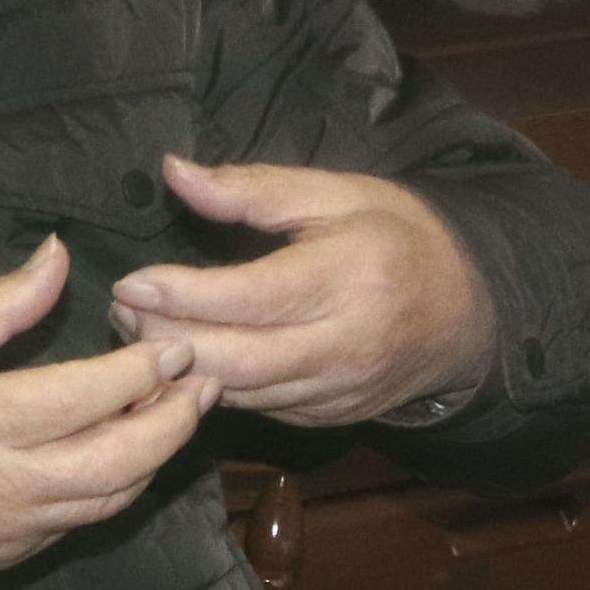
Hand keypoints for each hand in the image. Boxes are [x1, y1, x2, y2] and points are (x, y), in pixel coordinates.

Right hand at [0, 236, 219, 588]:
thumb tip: (57, 256)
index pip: (82, 398)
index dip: (139, 371)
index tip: (172, 342)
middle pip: (120, 459)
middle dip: (174, 418)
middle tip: (202, 378)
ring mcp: (12, 527)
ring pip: (113, 496)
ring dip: (160, 453)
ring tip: (185, 408)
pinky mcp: (16, 553)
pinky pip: (87, 518)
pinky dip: (123, 482)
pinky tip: (137, 447)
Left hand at [109, 156, 494, 428]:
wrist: (468, 312)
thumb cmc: (398, 237)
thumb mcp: (337, 193)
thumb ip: (253, 188)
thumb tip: (175, 172)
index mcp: (347, 278)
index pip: (248, 299)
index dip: (181, 294)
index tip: (130, 281)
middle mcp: (343, 344)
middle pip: (233, 360)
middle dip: (164, 339)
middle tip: (121, 310)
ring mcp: (337, 390)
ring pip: (238, 394)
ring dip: (179, 367)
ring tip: (140, 330)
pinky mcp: (329, 418)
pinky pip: (257, 408)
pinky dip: (215, 386)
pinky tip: (188, 357)